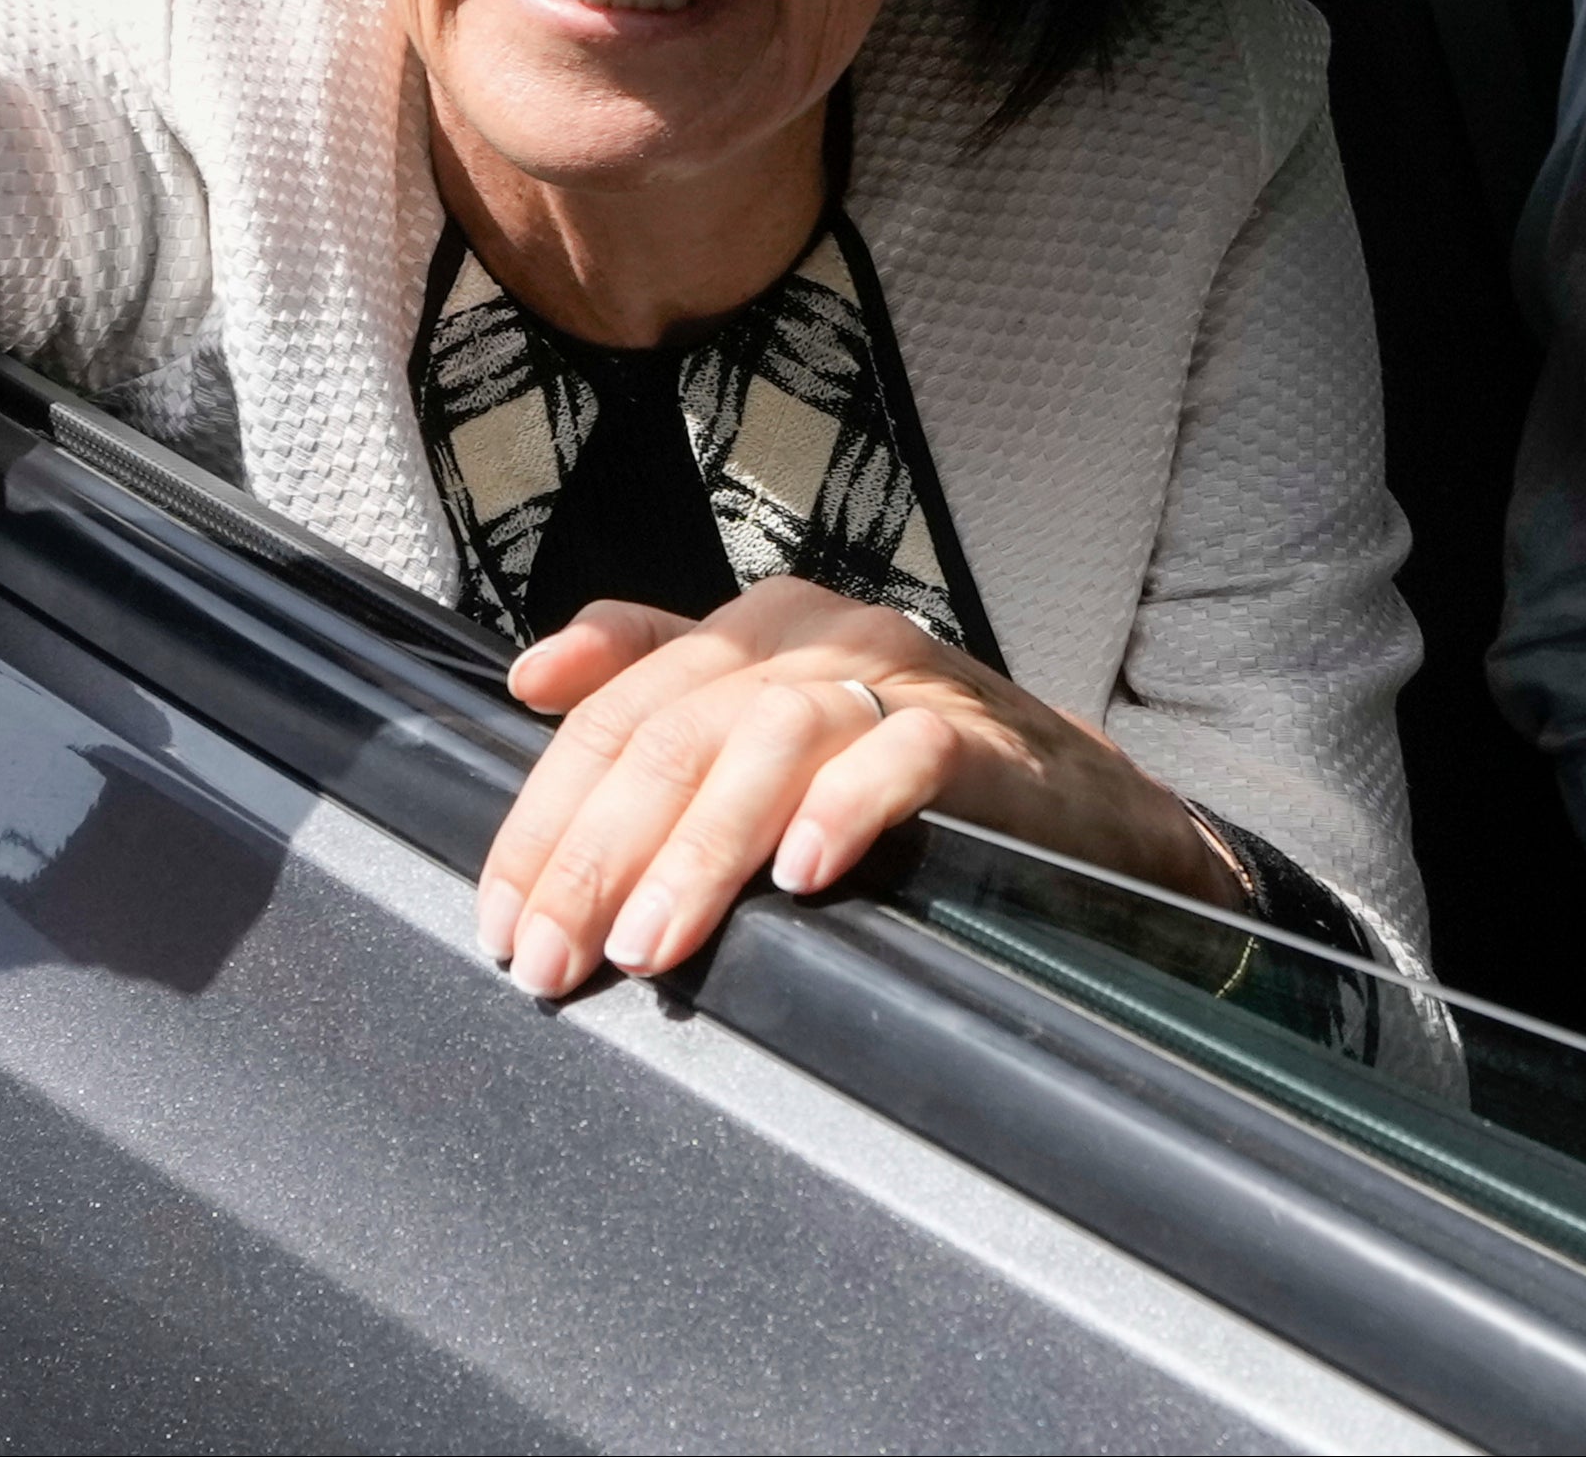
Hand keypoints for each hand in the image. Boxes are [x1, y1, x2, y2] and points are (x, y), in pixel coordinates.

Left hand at [476, 578, 1241, 997]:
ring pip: (768, 740)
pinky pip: (902, 756)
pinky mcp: (980, 734)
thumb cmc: (904, 769)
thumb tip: (530, 677)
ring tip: (650, 941)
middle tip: (554, 956)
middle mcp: (811, 634)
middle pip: (673, 732)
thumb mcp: (768, 717)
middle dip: (595, 854)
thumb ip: (656, 688)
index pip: (613, 715)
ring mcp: (897, 675)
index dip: (546, 819)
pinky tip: (802, 875)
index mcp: (746, 630)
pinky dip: (845, 809)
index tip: (503, 916)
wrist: (1082, 804)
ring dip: (699, 849)